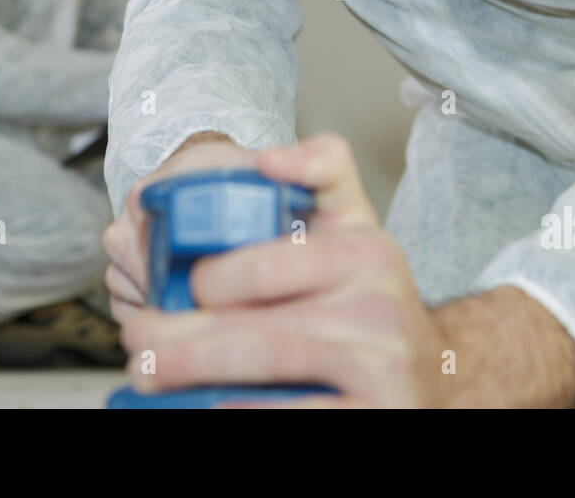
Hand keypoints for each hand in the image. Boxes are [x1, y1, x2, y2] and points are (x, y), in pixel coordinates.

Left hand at [118, 132, 456, 406]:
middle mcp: (380, 304)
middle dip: (179, 333)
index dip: (212, 276)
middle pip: (258, 321)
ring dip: (192, 369)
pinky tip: (204, 405)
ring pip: (268, 362)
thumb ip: (320, 173)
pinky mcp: (378, 413)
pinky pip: (294, 413)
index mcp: (365, 248)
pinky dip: (237, 411)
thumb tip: (269, 160)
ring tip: (149, 370)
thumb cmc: (369, 299)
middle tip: (139, 336)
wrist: (435, 374)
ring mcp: (383, 364)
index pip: (270, 259)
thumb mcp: (355, 227)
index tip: (180, 285)